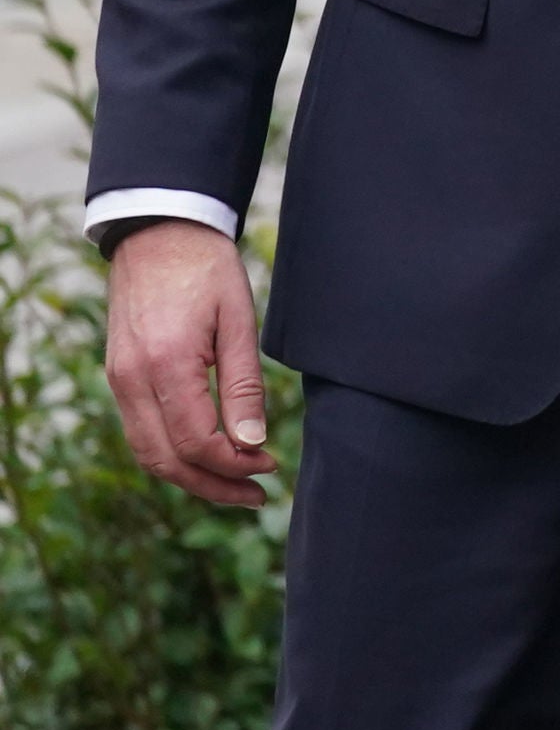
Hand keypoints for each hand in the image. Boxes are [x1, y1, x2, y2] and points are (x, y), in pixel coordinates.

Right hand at [103, 221, 275, 507]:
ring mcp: (119, 380)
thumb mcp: (240, 320)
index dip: (233, 464)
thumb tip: (251, 442)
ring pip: (148, 452)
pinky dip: (171, 453)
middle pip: (165, 459)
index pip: (195, 441)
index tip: (269, 465)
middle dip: (212, 485)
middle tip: (256, 495)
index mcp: (165, 365)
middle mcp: (131, 380)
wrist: (160, 234)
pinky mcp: (119, 375)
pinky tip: (205, 457)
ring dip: (190, 476)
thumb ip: (243, 384)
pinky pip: (140, 430)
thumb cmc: (207, 270)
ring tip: (235, 485)